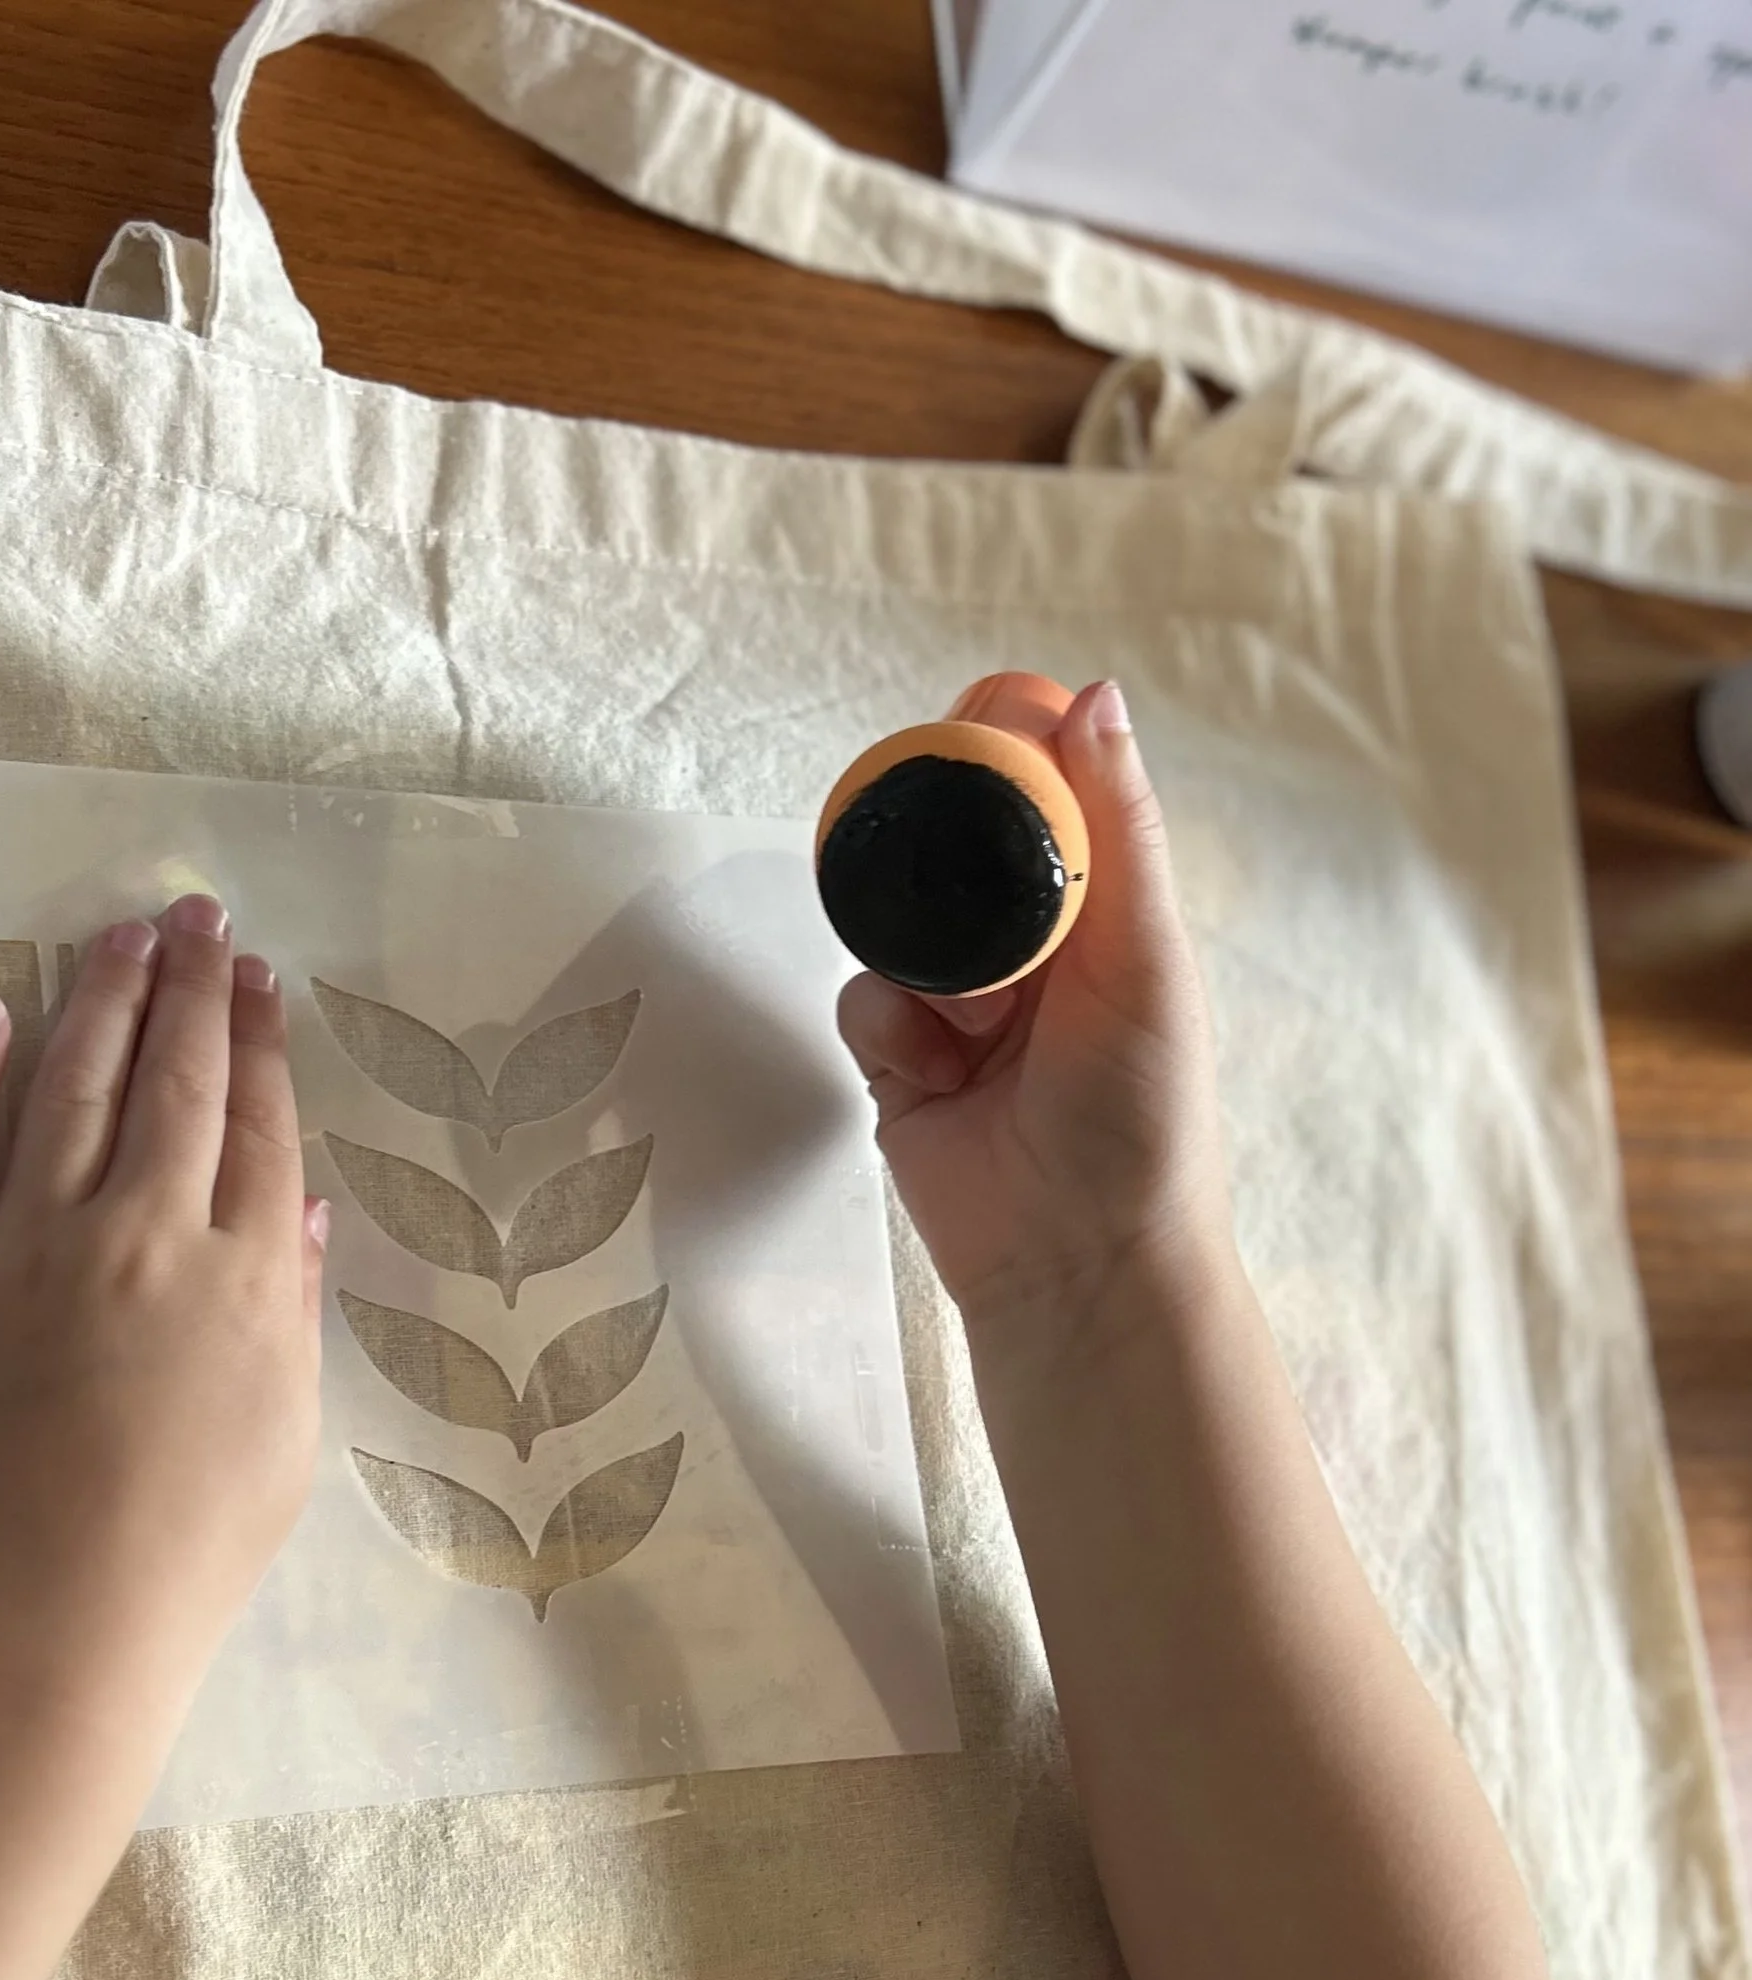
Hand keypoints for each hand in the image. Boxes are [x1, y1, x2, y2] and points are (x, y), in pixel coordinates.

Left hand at [0, 893, 325, 1771]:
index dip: (262, 1042)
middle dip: (192, 988)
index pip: (257, 1127)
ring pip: (70, 1090)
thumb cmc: (183, 1559)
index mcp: (241, 1279)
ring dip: (99, 1001)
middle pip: (174, 1082)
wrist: (35, 1630)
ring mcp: (28, 1248)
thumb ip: (291, 1314)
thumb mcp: (286, 1443)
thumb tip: (297, 1212)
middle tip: (197, 916)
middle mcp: (144, 1234)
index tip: (260, 979)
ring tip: (117, 936)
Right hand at [837, 679, 1229, 1323]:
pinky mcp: (897, 1059)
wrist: (1074, 1262)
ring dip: (924, 964)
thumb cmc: (1139, 1116)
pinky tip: (931, 1076)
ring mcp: (957, 1003)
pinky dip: (885, 1027)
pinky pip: (860, 997)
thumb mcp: (1143, 958)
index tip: (973, 722)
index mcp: (1104, 909)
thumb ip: (1116, 830)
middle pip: (956, 845)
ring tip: (974, 1025)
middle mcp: (1030, 946)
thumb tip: (1093, 694)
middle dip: (944, 858)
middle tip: (954, 884)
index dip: (1007, 745)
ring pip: (897, 922)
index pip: (1047, 788)